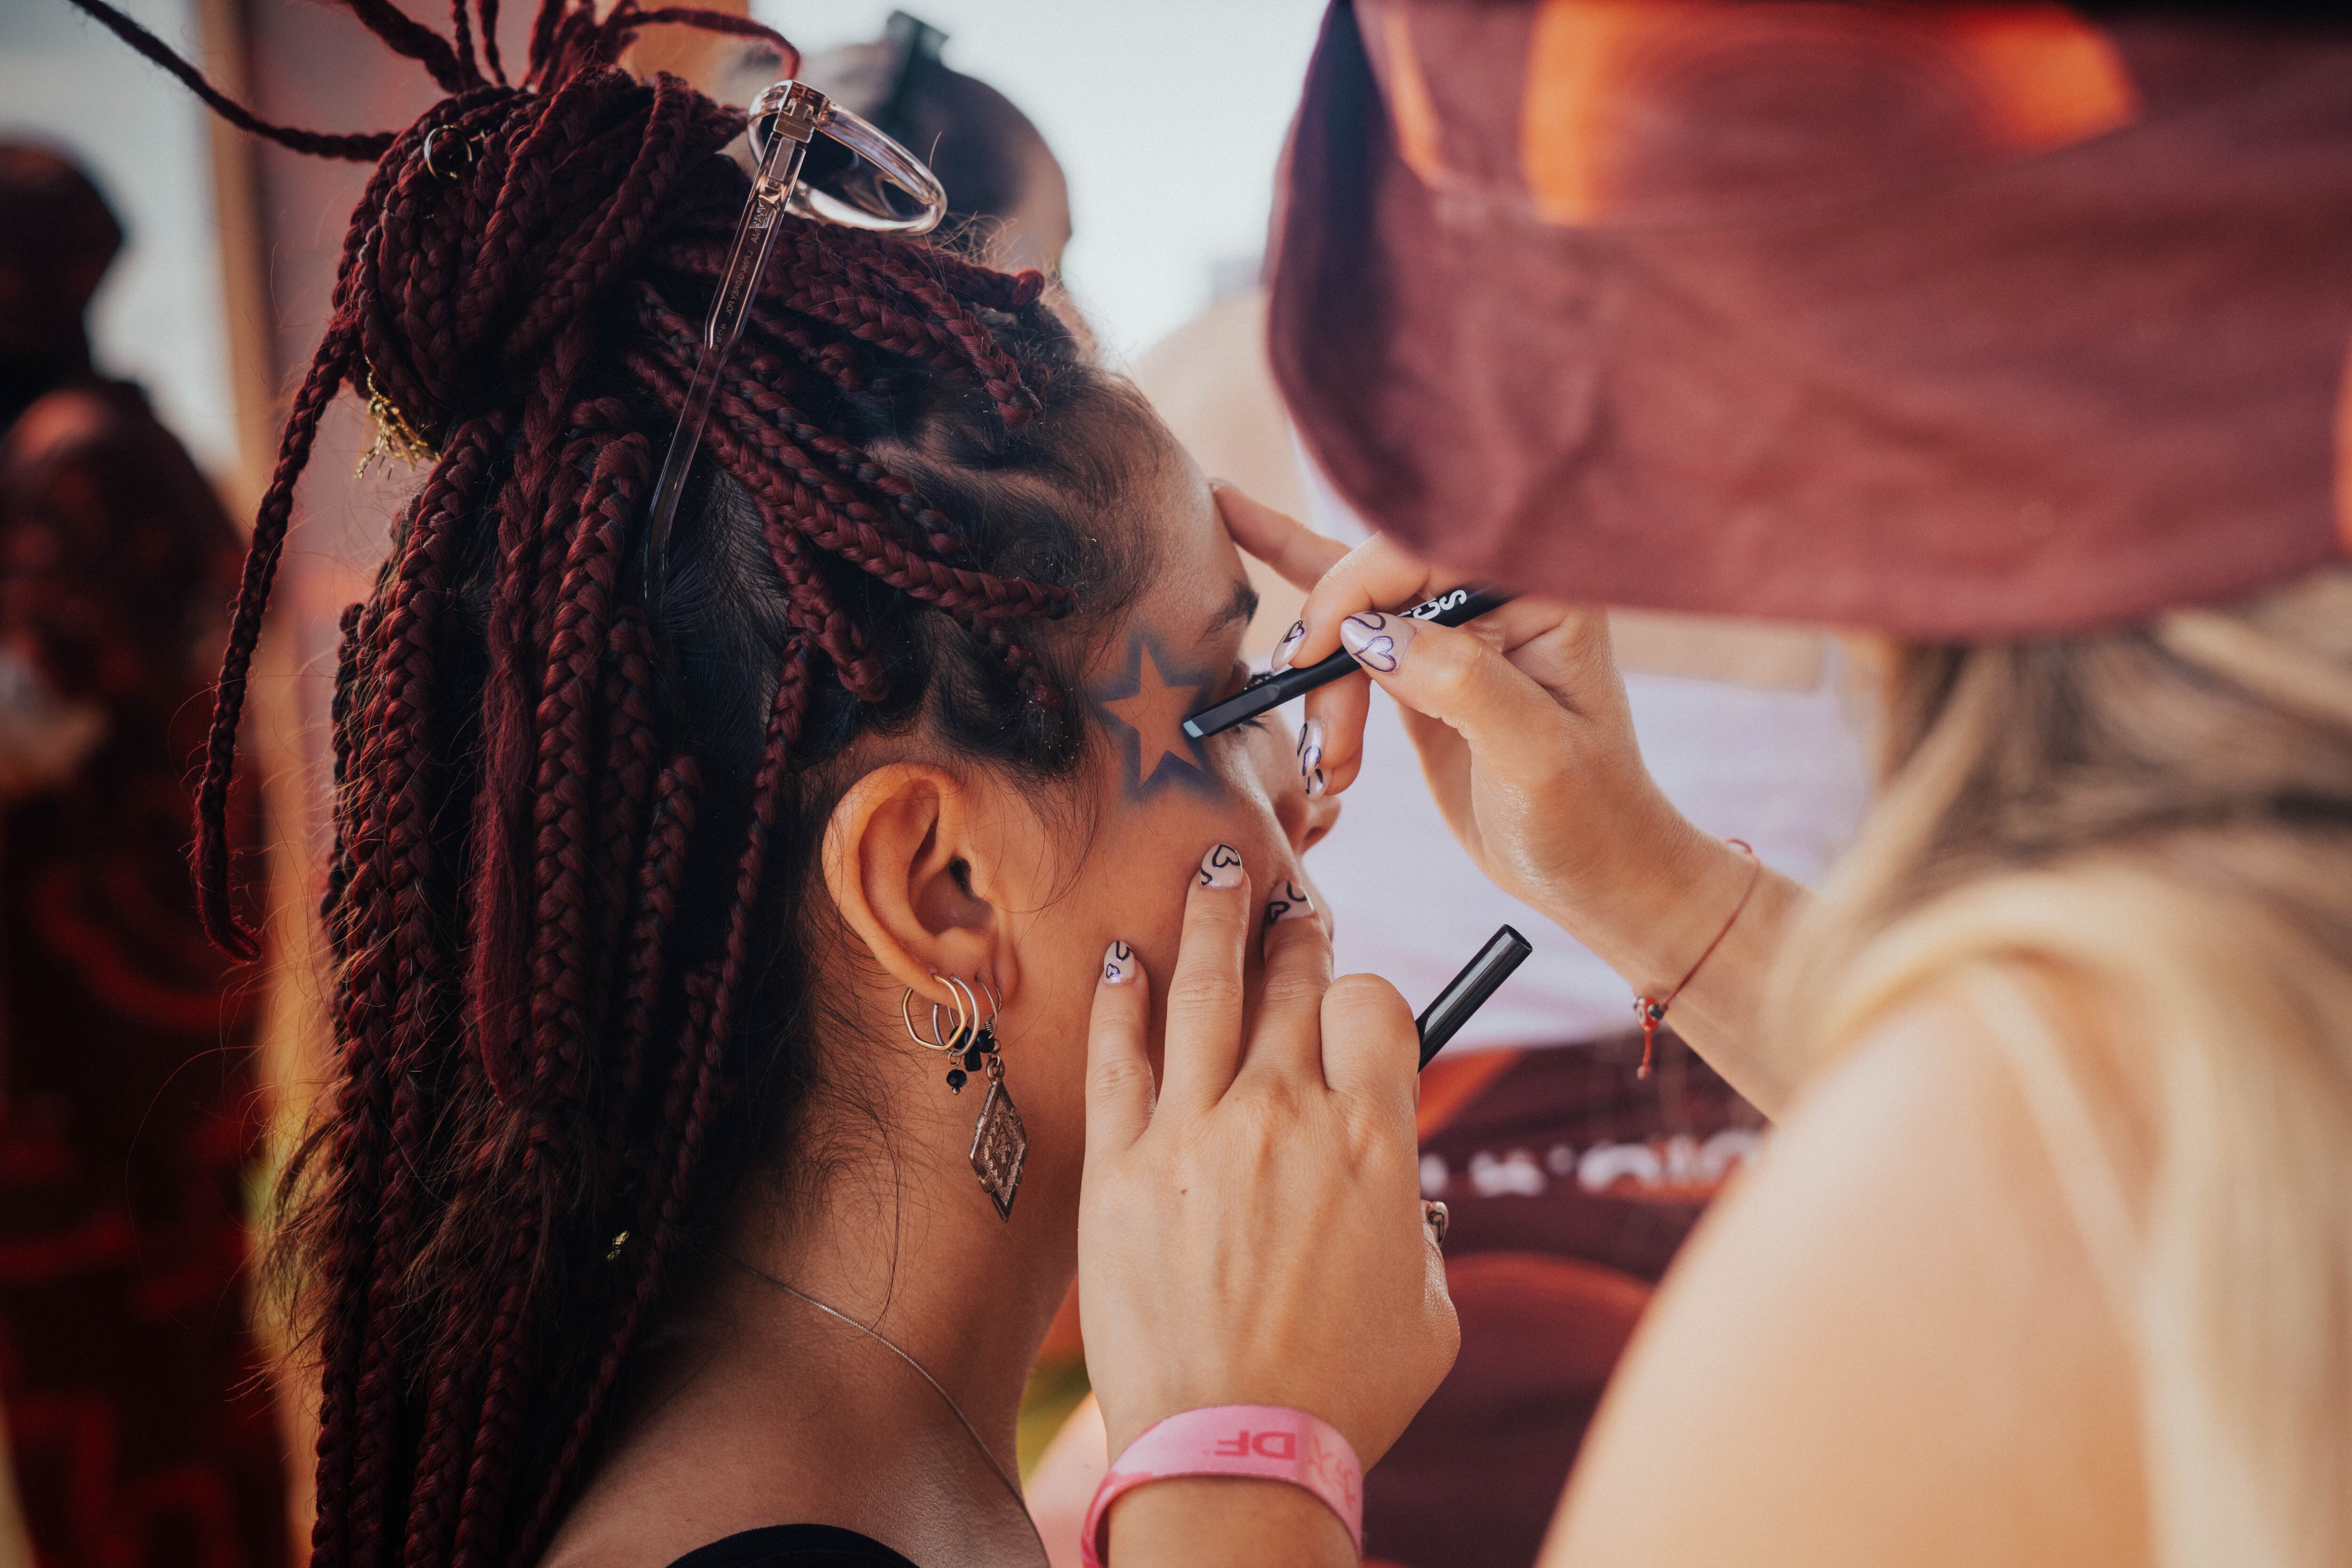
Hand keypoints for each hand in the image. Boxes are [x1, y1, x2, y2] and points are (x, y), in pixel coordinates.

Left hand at [1079, 845, 1456, 1473]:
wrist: (1235, 1455)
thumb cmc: (1346, 1393)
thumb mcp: (1430, 1308)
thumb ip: (1419, 1225)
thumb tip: (1400, 1189)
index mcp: (1373, 1140)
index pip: (1373, 1005)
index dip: (1365, 995)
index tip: (1351, 1006)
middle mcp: (1285, 1115)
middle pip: (1292, 981)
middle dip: (1294, 934)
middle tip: (1286, 906)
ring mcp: (1196, 1133)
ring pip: (1203, 988)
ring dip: (1213, 918)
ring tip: (1214, 871)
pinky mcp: (1122, 1166)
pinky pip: (1119, 1054)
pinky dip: (1124, 995)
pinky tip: (1127, 955)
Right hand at [1218, 485, 1810, 1112]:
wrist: (1597, 876)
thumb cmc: (1587, 817)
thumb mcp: (1534, 755)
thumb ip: (1460, 682)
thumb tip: (1369, 634)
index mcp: (1542, 592)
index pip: (1425, 549)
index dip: (1354, 588)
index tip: (1310, 651)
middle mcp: (1498, 597)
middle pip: (1378, 580)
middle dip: (1328, 643)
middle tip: (1294, 702)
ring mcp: (1457, 633)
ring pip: (1353, 619)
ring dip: (1320, 686)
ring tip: (1327, 764)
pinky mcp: (1424, 673)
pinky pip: (1353, 648)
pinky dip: (1312, 670)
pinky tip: (1254, 580)